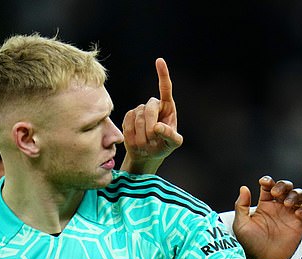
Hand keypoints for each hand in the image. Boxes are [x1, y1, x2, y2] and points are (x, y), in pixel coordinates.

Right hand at [121, 58, 182, 173]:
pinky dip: (133, 134)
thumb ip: (170, 136)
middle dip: (150, 125)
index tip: (159, 60)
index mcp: (168, 108)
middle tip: (153, 139)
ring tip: (147, 143)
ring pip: (138, 117)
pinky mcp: (129, 117)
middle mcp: (154, 106)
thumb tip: (157, 127)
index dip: (163, 75)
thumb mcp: (173, 144)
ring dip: (142, 134)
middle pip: (149, 107)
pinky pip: (128, 122)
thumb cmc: (163, 147)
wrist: (146, 154)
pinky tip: (137, 140)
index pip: (165, 89)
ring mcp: (140, 110)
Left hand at [233, 176, 301, 258]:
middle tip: (277, 193)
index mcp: (265, 204)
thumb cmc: (250, 245)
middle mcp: (279, 207)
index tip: (264, 183)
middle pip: (286, 186)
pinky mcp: (301, 224)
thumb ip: (241, 206)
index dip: (268, 181)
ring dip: (294, 195)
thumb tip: (244, 188)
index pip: (269, 186)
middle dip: (283, 185)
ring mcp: (291, 214)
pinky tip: (297, 214)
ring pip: (299, 195)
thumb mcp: (241, 225)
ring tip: (287, 204)